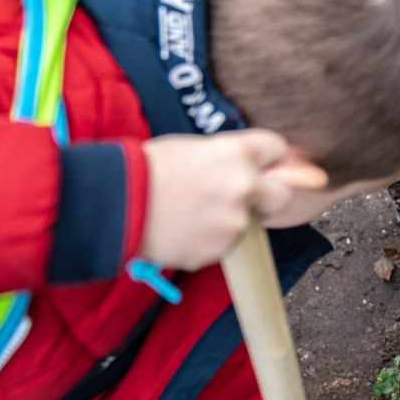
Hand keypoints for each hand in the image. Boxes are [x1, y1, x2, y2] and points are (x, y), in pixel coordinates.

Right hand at [139, 129, 329, 270]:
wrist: (117, 204)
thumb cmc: (146, 170)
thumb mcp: (191, 149)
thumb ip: (227, 159)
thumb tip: (247, 169)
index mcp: (237, 154)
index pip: (277, 149)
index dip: (270, 157)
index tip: (264, 164)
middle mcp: (245, 187)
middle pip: (282, 195)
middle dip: (268, 196)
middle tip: (243, 197)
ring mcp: (235, 222)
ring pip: (246, 223)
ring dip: (228, 220)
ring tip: (189, 212)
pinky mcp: (220, 250)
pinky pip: (221, 244)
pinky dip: (206, 239)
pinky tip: (181, 228)